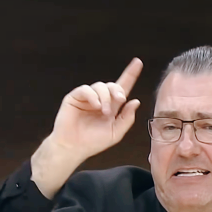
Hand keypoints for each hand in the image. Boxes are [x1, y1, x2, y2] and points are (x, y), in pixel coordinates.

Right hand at [30, 58, 142, 198]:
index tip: (138, 62)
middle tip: (120, 100)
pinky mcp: (74, 97)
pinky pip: (86, 89)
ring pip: (100, 86)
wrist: (73, 148)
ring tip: (103, 112)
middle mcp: (100, 99)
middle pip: (112, 85)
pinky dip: (93, 96)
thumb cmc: (93, 142)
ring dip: (105, 97)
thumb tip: (135, 101)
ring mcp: (87, 98)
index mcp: (111, 107)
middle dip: (118, 91)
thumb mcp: (116, 133)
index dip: (130, 74)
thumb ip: (127, 118)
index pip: (122, 87)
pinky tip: (95, 105)